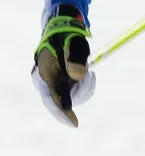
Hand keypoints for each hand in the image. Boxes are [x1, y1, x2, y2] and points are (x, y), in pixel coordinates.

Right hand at [32, 4, 95, 126]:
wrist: (63, 31)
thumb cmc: (68, 37)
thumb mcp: (75, 45)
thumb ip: (76, 59)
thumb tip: (79, 76)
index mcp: (44, 73)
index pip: (52, 98)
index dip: (63, 112)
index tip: (75, 124)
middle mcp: (44, 82)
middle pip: (61, 101)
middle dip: (78, 95)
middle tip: (89, 81)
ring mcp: (51, 84)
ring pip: (69, 98)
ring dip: (83, 89)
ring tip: (89, 73)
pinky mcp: (59, 84)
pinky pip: (72, 93)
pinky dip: (82, 87)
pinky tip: (87, 75)